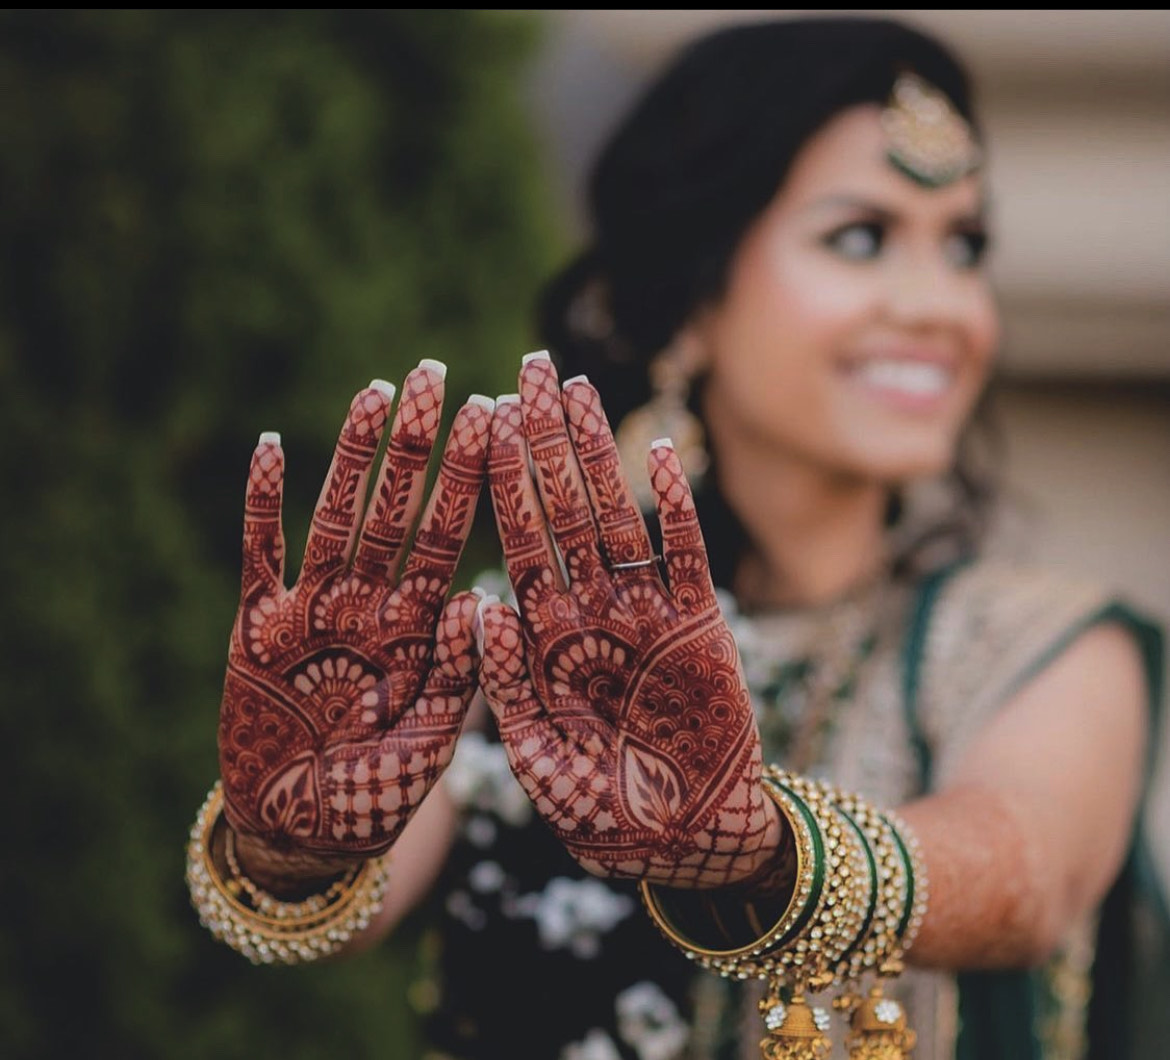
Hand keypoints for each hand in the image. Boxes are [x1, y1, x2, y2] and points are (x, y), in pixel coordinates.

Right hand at [218, 362, 489, 882]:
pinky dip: (262, 506)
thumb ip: (455, 677)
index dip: (470, 480)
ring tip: (377, 392)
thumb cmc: (376, 797)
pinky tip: (273, 447)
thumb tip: (481, 600)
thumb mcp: (429, 744)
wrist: (301, 837)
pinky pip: (258, 558)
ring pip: (337, 518)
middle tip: (438, 374)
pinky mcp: (254, 631)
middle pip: (399, 513)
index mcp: (419, 632)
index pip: (451, 540)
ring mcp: (311, 614)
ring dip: (355, 457)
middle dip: (420, 446)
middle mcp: (370, 608)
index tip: (494, 419)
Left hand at [478, 353, 778, 887]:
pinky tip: (658, 451)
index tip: (481, 419)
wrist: (687, 848)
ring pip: (618, 518)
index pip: (515, 543)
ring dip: (599, 453)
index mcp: (544, 642)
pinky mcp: (703, 629)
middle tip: (528, 367)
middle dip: (545, 440)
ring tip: (579, 389)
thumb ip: (506, 684)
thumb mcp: (537, 759)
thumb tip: (476, 602)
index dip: (499, 480)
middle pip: (562, 511)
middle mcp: (592, 615)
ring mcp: (648, 616)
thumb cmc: (602, 818)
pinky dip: (676, 508)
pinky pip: (687, 557)